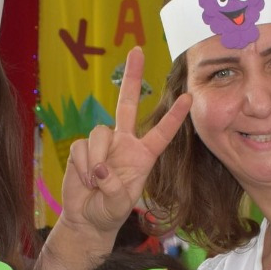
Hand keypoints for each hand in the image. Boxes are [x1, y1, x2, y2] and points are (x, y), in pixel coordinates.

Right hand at [61, 46, 192, 236]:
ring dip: (96, 159)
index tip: (188, 98)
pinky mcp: (82, 148)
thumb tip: (100, 168)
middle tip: (137, 50)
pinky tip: (84, 180)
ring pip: (99, 133)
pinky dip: (82, 166)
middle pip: (126, 104)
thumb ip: (114, 188)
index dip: (174, 117)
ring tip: (94, 181)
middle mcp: (123, 144)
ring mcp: (102, 144)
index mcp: (142, 156)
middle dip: (131, 77)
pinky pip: (82, 147)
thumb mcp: (119, 205)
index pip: (161, 133)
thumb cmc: (109, 212)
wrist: (86, 219)